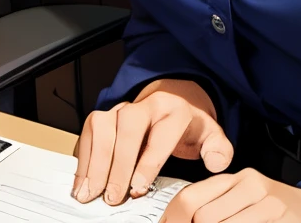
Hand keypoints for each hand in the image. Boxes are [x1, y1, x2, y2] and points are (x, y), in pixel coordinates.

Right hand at [73, 78, 233, 205]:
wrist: (172, 103)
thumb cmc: (186, 126)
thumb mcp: (210, 134)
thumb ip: (218, 149)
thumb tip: (216, 162)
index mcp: (173, 111)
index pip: (160, 134)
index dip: (148, 162)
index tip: (138, 189)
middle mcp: (144, 106)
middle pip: (128, 129)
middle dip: (118, 165)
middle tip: (112, 197)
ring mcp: (121, 109)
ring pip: (102, 126)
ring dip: (94, 161)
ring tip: (90, 193)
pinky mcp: (103, 117)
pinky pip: (88, 132)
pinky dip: (82, 158)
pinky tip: (82, 182)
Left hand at [163, 169, 300, 222]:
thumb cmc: (274, 211)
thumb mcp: (243, 201)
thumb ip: (215, 206)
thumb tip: (176, 219)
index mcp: (236, 179)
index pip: (189, 196)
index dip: (171, 219)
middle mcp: (251, 185)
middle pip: (202, 216)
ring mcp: (268, 203)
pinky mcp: (279, 217)